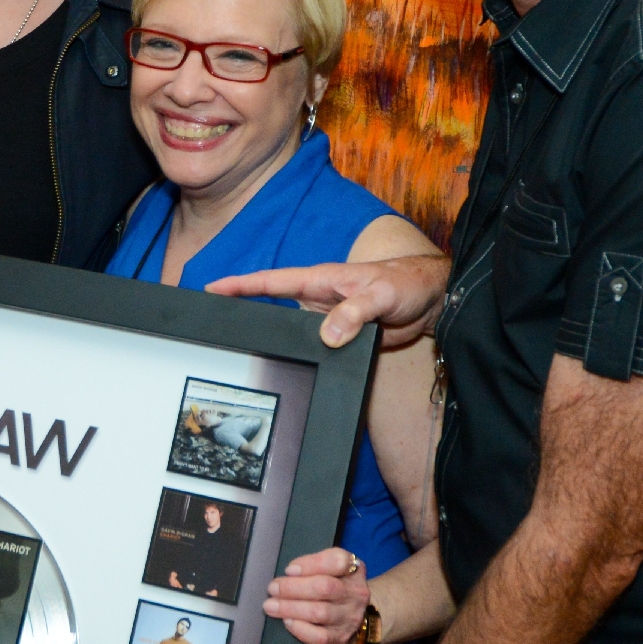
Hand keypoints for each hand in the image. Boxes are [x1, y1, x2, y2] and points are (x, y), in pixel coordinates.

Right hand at [203, 255, 449, 348]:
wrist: (430, 301)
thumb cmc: (406, 284)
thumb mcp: (380, 295)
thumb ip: (354, 313)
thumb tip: (329, 335)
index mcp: (320, 280)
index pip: (272, 281)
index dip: (240, 285)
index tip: (212, 288)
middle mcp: (318, 299)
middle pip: (272, 305)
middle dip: (243, 310)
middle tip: (212, 321)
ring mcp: (327, 318)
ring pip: (291, 328)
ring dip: (272, 336)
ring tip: (239, 347)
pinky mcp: (341, 336)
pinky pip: (313, 345)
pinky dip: (300, 352)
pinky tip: (288, 363)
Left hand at [264, 548, 373, 643]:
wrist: (353, 620)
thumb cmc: (333, 590)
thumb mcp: (331, 570)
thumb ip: (312, 565)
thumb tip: (288, 573)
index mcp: (353, 570)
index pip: (338, 561)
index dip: (311, 564)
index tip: (289, 569)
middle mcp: (355, 593)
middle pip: (324, 587)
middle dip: (292, 587)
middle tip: (272, 588)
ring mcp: (350, 617)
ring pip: (320, 612)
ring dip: (290, 608)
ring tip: (271, 606)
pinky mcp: (341, 638)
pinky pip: (320, 636)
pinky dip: (300, 629)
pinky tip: (287, 622)